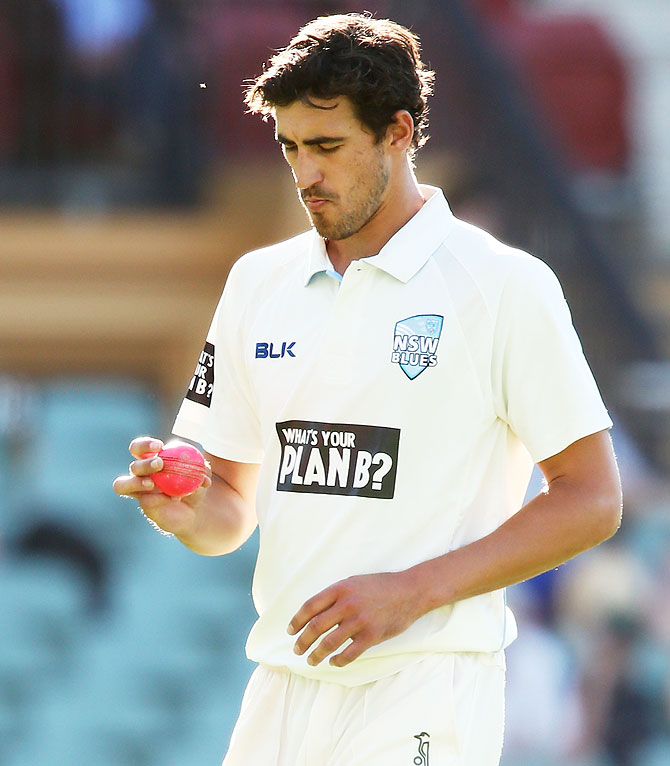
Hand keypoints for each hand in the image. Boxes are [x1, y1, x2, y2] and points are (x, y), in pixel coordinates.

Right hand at [113, 436, 211, 536]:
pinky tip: (175, 498)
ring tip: (153, 484)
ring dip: (137, 482)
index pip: (138, 448)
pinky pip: (145, 501)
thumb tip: (202, 465)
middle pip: (133, 465)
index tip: (159, 446)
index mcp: (150, 459)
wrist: (195, 509)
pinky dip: (160, 498)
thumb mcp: (201, 474)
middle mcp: (140, 474)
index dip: (144, 445)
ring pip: (122, 484)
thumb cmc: (194, 484)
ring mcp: (139, 491)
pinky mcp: (144, 505)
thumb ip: (201, 467)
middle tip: (160, 464)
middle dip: (145, 464)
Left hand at [288, 572, 421, 667]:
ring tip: (311, 660)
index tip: (290, 631)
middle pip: (315, 627)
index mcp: (340, 588)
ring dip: (316, 655)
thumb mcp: (354, 582)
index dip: (296, 620)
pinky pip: (349, 653)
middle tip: (297, 649)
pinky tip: (333, 662)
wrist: (409, 591)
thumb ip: (335, 596)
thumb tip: (315, 613)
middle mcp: (347, 604)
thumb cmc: (380, 586)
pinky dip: (338, 661)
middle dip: (302, 641)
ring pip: (329, 643)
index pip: (310, 606)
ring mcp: (359, 620)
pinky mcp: (372, 635)